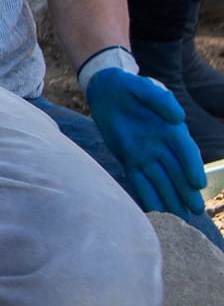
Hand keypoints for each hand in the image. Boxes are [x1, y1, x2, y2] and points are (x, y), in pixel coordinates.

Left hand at [86, 66, 208, 220]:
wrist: (107, 90)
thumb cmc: (128, 87)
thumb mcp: (143, 87)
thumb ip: (161, 100)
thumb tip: (179, 118)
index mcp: (170, 129)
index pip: (185, 151)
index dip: (192, 167)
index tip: (198, 184)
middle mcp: (162, 145)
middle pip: (177, 171)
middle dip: (186, 191)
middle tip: (195, 211)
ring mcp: (146, 154)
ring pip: (160, 180)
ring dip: (170, 198)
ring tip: (179, 219)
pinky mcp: (130, 159)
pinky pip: (140, 180)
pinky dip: (146, 195)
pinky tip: (154, 211)